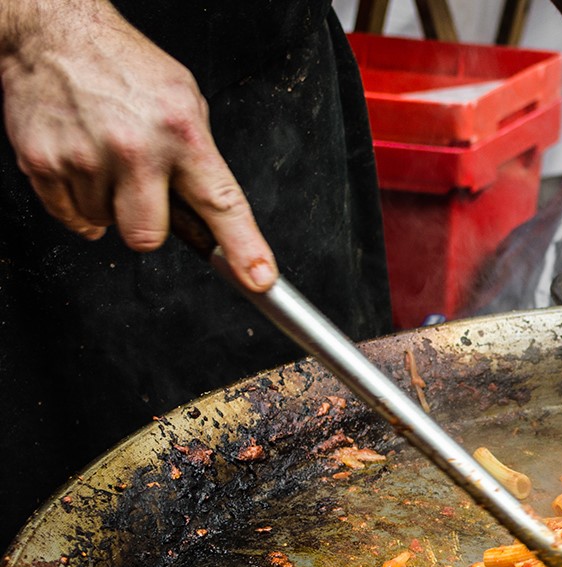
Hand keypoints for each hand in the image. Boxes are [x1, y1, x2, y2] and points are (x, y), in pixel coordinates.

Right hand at [0, 2, 276, 290]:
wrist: (55, 34)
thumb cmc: (125, 68)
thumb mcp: (184, 102)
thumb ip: (200, 158)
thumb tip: (214, 215)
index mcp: (182, 133)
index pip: (222, 204)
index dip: (243, 249)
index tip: (259, 278)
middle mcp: (136, 148)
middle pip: (148, 236)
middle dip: (146, 224)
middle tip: (141, 188)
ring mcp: (86, 157)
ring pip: (106, 225)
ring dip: (109, 202)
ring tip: (106, 156)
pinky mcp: (43, 162)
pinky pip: (69, 216)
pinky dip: (77, 199)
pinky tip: (82, 161)